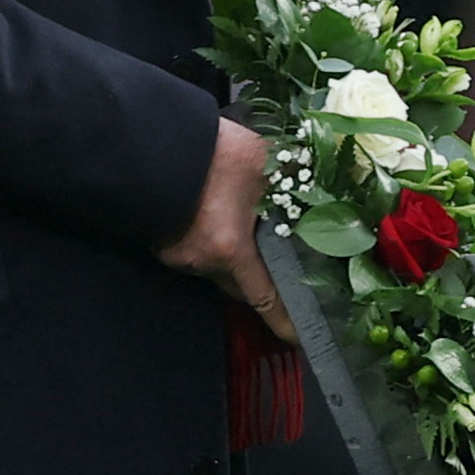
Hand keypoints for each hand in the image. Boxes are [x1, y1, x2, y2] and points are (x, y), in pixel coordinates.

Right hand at [159, 118, 292, 340]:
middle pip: (240, 287)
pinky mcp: (162, 242)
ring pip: (218, 270)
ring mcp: (178, 254)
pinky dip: (215, 247)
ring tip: (255, 240)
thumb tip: (321, 184)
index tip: (298, 336)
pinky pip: (198, 254)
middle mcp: (202, 261)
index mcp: (231, 250)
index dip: (284, 319)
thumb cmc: (212, 152)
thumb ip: (293, 181)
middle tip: (285, 273)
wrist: (153, 138)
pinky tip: (224, 224)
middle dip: (262, 284)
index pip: (264, 299)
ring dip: (237, 261)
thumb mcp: (264, 162)